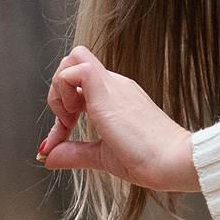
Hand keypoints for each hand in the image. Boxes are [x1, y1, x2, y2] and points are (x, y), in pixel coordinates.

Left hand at [39, 46, 199, 192]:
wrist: (171, 162)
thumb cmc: (148, 159)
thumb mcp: (101, 157)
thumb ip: (74, 154)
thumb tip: (48, 157)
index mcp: (115, 97)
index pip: (78, 83)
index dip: (60, 110)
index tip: (59, 141)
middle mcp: (114, 85)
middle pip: (73, 61)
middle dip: (57, 90)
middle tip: (65, 123)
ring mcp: (113, 86)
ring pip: (73, 57)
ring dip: (59, 87)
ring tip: (69, 118)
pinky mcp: (108, 92)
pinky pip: (77, 69)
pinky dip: (64, 89)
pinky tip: (73, 115)